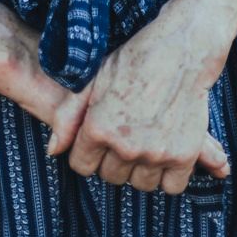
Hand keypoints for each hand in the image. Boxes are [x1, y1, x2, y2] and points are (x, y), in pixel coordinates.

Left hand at [43, 15, 230, 195]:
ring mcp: (155, 153)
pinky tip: (167, 151)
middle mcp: (125, 145)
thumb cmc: (134, 60)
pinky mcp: (183, 156)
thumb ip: (68, 116)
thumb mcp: (94, 80)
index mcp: (98, 127)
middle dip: (115, 159)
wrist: (182, 50)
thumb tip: (53, 151)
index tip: (102, 137)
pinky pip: (171, 186)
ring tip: (147, 140)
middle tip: (127, 134)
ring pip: (140, 184)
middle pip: (111, 176)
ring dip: (142, 168)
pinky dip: (170, 174)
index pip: (82, 165)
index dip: (90, 151)